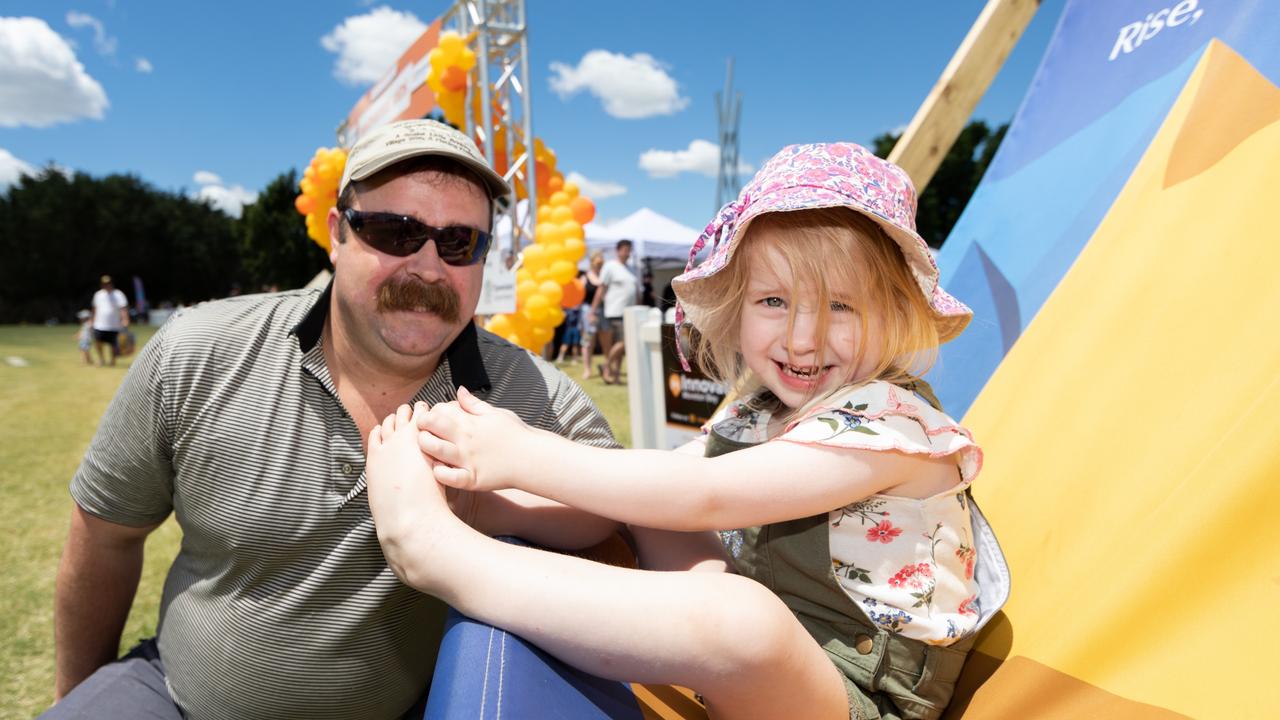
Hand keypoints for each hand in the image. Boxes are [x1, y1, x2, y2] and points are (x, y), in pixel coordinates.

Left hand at [415, 387, 531, 491]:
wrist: (533, 458)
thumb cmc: (515, 434)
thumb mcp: (495, 413)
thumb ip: (473, 404)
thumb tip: (459, 390)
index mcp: (470, 422)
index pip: (438, 411)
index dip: (431, 413)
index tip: (433, 420)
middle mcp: (466, 439)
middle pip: (430, 428)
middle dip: (421, 428)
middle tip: (424, 434)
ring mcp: (468, 460)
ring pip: (434, 451)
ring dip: (426, 449)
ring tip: (430, 451)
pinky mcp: (472, 479)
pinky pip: (449, 477)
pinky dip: (440, 473)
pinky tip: (440, 470)